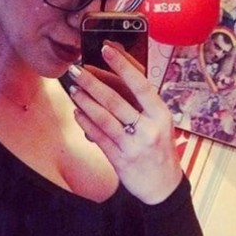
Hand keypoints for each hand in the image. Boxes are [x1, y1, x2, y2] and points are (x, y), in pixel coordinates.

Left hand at [68, 44, 182, 204]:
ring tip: (73, 90)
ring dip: (85, 102)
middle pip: (116, 100)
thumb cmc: (159, 149)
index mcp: (161, 114)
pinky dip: (86, 124)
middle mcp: (150, 128)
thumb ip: (141, 105)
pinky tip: (78, 113)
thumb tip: (113, 79)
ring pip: (104, 118)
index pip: (140, 84)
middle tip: (75, 70)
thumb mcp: (159, 124)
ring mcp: (134, 145)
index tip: (106, 49)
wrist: (162, 186)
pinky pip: (99, 137)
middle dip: (92, 82)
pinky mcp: (121, 159)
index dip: (122, 65)